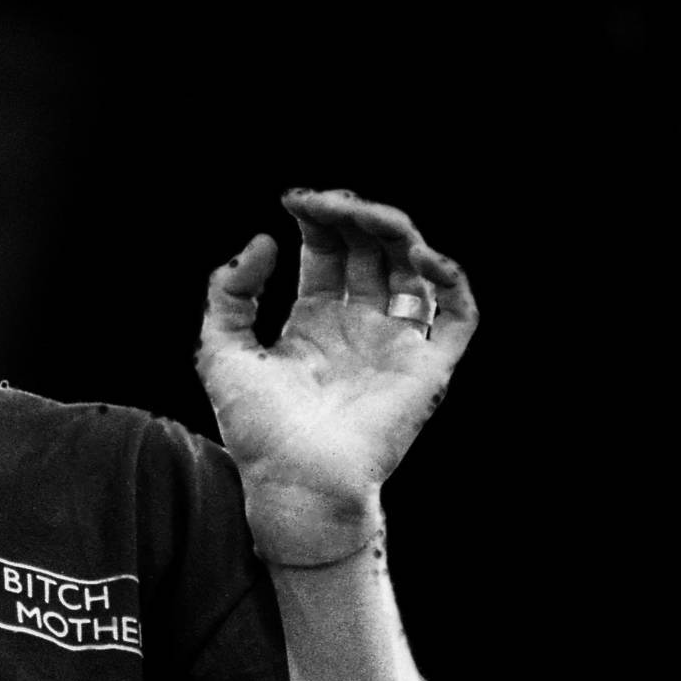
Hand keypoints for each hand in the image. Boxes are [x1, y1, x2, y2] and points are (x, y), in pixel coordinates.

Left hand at [196, 188, 481, 565]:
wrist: (292, 482)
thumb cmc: (255, 428)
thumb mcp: (222, 349)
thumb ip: (229, 292)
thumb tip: (263, 241)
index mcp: (316, 320)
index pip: (329, 249)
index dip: (318, 217)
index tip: (293, 199)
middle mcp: (360, 325)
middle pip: (372, 248)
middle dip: (355, 214)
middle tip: (329, 201)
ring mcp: (396, 344)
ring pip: (414, 268)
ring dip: (396, 231)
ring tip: (367, 215)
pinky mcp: (428, 368)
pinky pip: (458, 314)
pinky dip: (450, 278)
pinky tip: (420, 256)